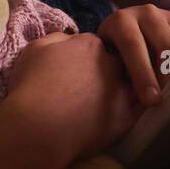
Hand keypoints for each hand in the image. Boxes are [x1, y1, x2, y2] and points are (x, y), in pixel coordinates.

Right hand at [4, 31, 141, 168]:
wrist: (37, 128)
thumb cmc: (30, 88)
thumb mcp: (35, 50)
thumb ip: (56, 40)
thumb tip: (68, 40)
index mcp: (90, 45)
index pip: (97, 46)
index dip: (88, 58)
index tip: (79, 71)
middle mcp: (111, 65)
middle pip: (118, 64)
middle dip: (109, 73)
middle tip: (93, 88)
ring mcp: (121, 92)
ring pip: (135, 85)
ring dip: (127, 89)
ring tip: (108, 103)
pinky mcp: (125, 119)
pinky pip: (139, 109)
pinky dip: (135, 109)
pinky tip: (119, 115)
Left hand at [97, 5, 169, 105]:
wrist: (126, 39)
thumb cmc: (113, 60)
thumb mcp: (106, 65)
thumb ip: (116, 74)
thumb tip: (138, 96)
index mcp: (121, 21)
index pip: (133, 45)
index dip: (143, 74)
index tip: (151, 100)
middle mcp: (147, 13)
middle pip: (168, 46)